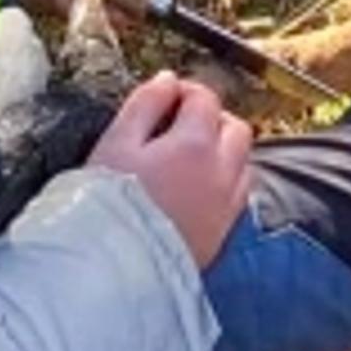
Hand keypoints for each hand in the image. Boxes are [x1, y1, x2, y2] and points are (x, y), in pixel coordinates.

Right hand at [84, 71, 254, 267]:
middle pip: (235, 128)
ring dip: (223, 151)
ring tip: (188, 159)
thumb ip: (144, 105)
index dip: (185, 92)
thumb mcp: (115, 143)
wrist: (115, 269)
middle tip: (180, 126)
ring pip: (242, 162)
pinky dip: (225, 182)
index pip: (204, 99)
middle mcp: (222, 171)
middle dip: (212, 118)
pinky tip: (196, 190)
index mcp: (195, 142)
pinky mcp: (224, 233)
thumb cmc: (108, 203)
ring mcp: (227, 204)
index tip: (164, 99)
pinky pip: (238, 195)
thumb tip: (167, 80)